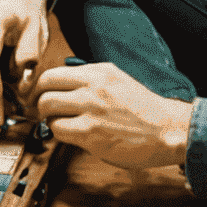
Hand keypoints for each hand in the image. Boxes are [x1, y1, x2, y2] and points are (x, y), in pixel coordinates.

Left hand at [34, 59, 192, 168]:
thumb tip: (63, 84)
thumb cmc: (144, 109)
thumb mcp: (117, 80)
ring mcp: (91, 109)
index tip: (39, 94)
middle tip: (40, 110)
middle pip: (44, 88)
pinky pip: (58, 130)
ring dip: (48, 118)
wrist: (168, 130)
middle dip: (38, 101)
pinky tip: (70, 135)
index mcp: (98, 72)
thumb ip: (90, 79)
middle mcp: (92, 86)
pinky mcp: (91, 133)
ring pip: (48, 108)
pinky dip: (58, 133)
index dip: (40, 86)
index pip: (53, 73)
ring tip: (58, 123)